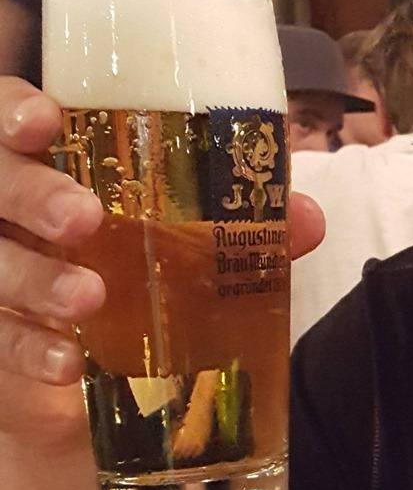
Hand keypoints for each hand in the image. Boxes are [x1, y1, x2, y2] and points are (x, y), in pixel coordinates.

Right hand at [0, 77, 324, 450]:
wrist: (105, 379)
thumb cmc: (141, 274)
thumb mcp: (190, 245)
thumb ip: (239, 225)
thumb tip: (306, 218)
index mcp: (53, 161)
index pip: (10, 114)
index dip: (14, 110)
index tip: (45, 120)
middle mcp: (10, 207)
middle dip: (32, 192)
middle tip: (84, 217)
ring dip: (37, 277)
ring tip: (90, 297)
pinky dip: (31, 348)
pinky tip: (69, 363)